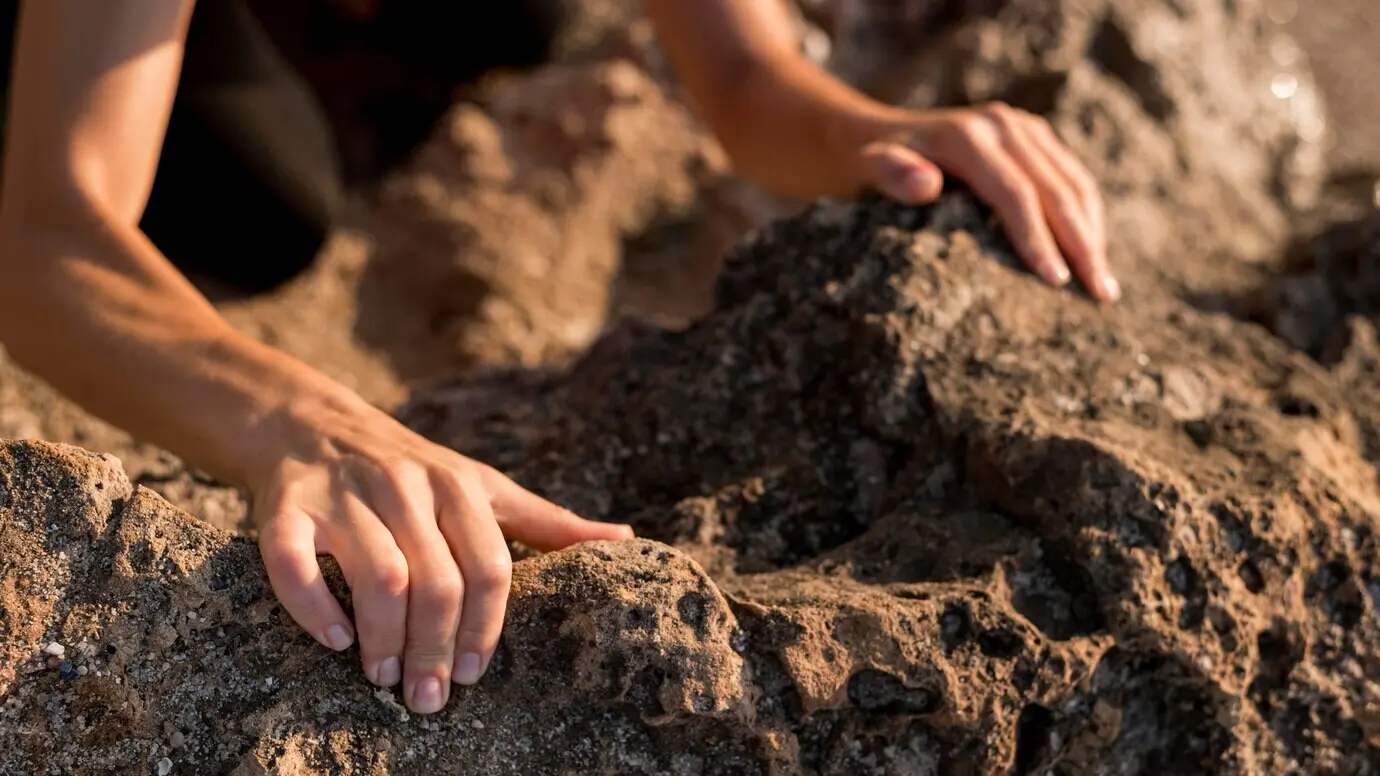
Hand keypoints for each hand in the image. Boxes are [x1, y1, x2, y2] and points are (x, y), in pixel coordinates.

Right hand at [248, 390, 633, 714]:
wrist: (312, 423)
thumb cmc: (414, 470)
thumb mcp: (484, 485)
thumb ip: (547, 521)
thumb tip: (626, 538)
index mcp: (459, 486)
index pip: (489, 566)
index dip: (488, 627)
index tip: (476, 675)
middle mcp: (405, 487)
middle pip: (437, 580)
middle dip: (437, 649)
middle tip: (428, 698)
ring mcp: (345, 496)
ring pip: (379, 575)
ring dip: (385, 639)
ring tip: (384, 678)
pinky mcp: (286, 507)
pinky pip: (294, 563)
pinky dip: (314, 608)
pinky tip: (335, 641)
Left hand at [858, 103, 1117, 302]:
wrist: (874, 135)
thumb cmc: (869, 166)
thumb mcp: (869, 169)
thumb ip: (892, 174)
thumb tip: (925, 184)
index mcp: (968, 137)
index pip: (1016, 193)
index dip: (1038, 238)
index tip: (1056, 283)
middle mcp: (1003, 126)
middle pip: (1056, 190)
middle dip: (1082, 244)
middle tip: (1099, 295)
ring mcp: (1023, 129)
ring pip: (1074, 184)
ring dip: (1094, 235)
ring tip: (1104, 288)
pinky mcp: (1035, 139)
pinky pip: (1071, 179)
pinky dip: (1087, 218)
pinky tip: (1093, 256)